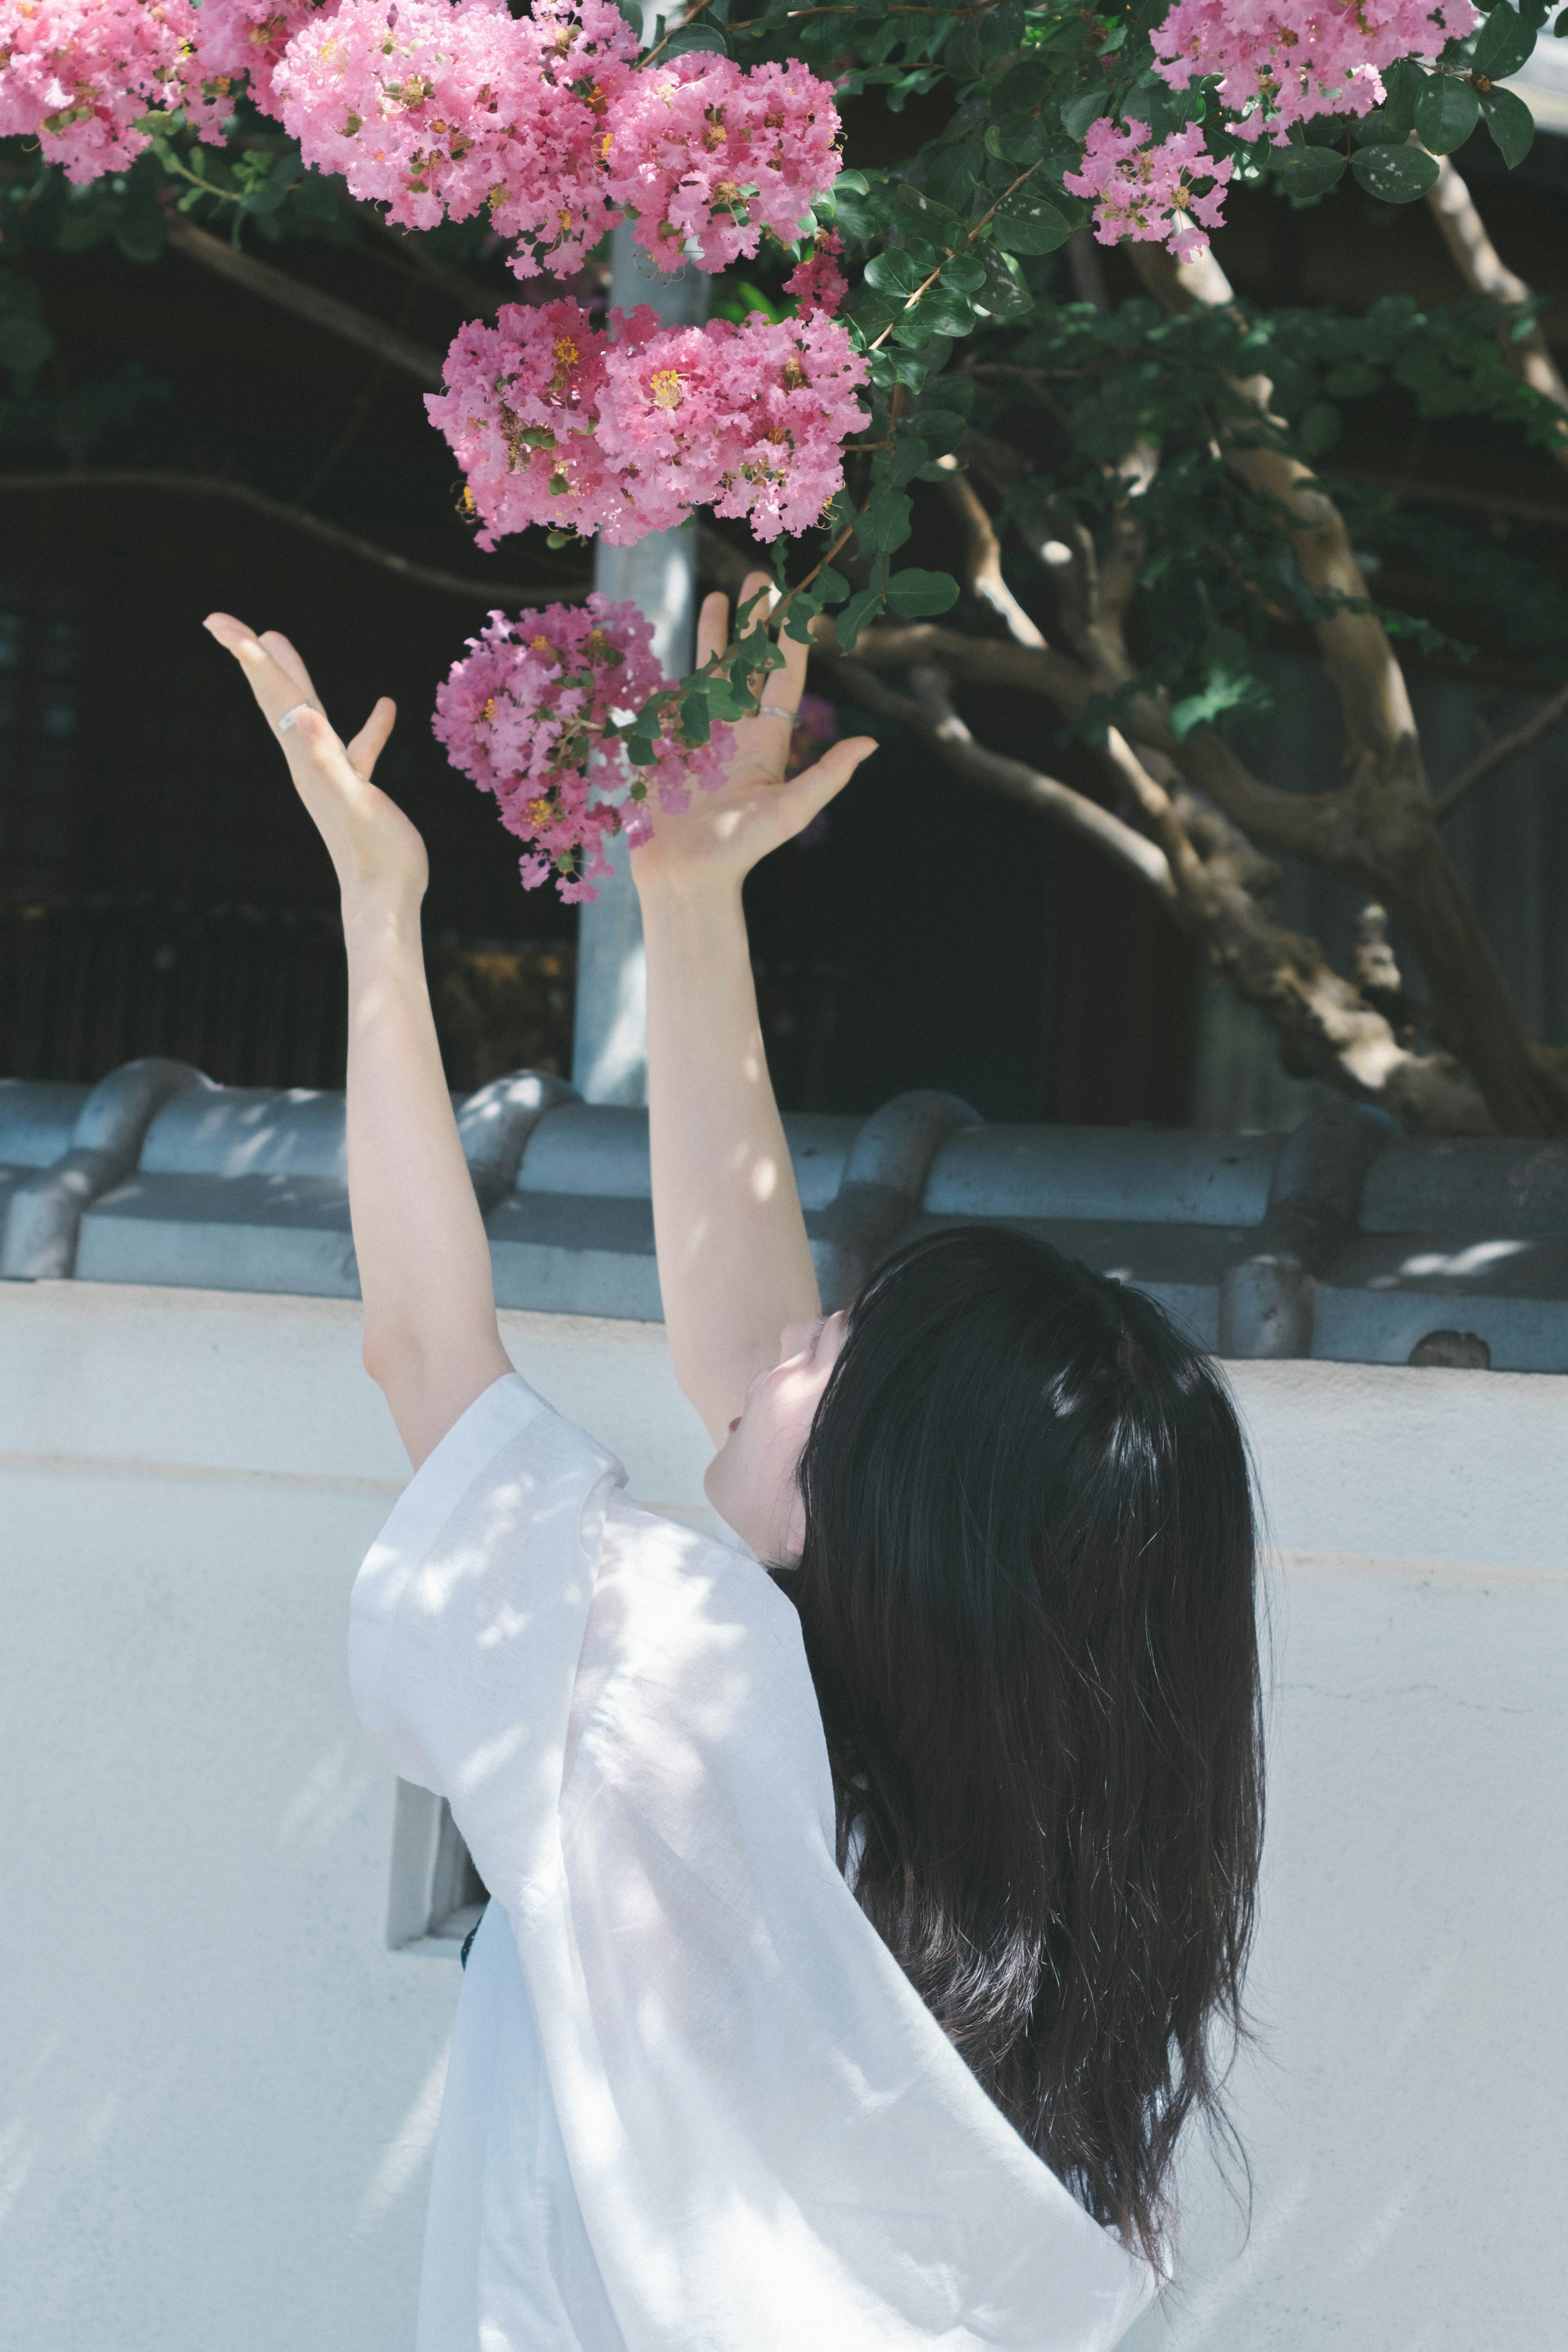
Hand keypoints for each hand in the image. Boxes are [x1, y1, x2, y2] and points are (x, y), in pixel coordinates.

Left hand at [203, 614, 427, 908]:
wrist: (384, 899)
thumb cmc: (375, 854)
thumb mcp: (354, 802)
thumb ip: (331, 761)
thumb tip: (308, 718)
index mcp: (308, 757)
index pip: (277, 696)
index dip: (251, 656)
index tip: (218, 623)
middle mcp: (309, 761)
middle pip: (275, 698)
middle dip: (251, 658)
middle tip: (221, 623)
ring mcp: (331, 775)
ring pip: (305, 712)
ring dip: (291, 676)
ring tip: (276, 641)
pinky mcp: (355, 789)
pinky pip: (356, 746)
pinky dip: (368, 724)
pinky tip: (385, 707)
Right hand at [629, 570, 875, 898]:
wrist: (685, 876)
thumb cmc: (739, 850)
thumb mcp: (789, 812)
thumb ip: (827, 776)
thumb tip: (871, 744)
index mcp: (766, 741)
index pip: (782, 678)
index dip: (790, 639)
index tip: (798, 601)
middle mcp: (735, 731)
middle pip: (748, 664)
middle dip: (754, 621)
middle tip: (759, 578)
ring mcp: (700, 735)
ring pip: (710, 671)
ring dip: (715, 634)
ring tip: (720, 595)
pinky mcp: (666, 745)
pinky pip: (671, 698)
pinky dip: (673, 668)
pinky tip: (674, 641)